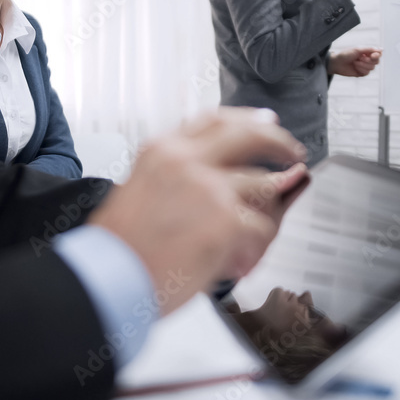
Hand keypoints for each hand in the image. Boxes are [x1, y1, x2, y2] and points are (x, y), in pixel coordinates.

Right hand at [89, 108, 309, 314]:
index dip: (246, 119)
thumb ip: (174, 180)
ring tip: (268, 223)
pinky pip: (261, 228)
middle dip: (278, 141)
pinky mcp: (226, 221)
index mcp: (162, 151)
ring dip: (271, 206)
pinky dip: (256, 247)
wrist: (107, 280)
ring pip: (263, 184)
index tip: (264, 121)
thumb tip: (207, 184)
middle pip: (249, 135)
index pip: (213, 120)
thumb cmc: (116, 249)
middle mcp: (186, 162)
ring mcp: (210, 189)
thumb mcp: (136, 193)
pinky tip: (244, 260)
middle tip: (292, 151)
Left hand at [328, 47, 380, 76]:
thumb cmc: (346, 54)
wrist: (337, 63)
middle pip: (377, 62)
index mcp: (367, 52)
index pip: (379, 54)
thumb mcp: (358, 49)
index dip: (377, 55)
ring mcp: (365, 66)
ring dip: (363, 65)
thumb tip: (382, 49)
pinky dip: (360, 69)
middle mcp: (368, 59)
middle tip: (360, 58)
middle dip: (368, 60)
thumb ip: (370, 49)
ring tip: (355, 62)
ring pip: (372, 68)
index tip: (372, 55)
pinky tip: (355, 66)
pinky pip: (366, 73)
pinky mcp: (361, 73)